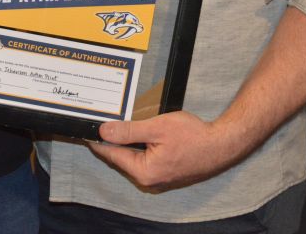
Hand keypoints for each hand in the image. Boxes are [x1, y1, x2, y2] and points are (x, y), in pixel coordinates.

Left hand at [90, 112, 243, 191]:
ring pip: (133, 159)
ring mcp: (159, 179)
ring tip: (117, 127)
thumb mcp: (157, 127)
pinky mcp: (166, 174)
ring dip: (126, 144)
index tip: (84, 131)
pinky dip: (139, 149)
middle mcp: (149, 180)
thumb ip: (129, 130)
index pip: (112, 155)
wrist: (222, 144)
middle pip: (121, 159)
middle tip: (100, 124)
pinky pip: (145, 161)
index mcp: (144, 172)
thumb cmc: (193, 136)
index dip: (97, 141)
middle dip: (111, 141)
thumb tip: (105, 131)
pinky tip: (138, 136)